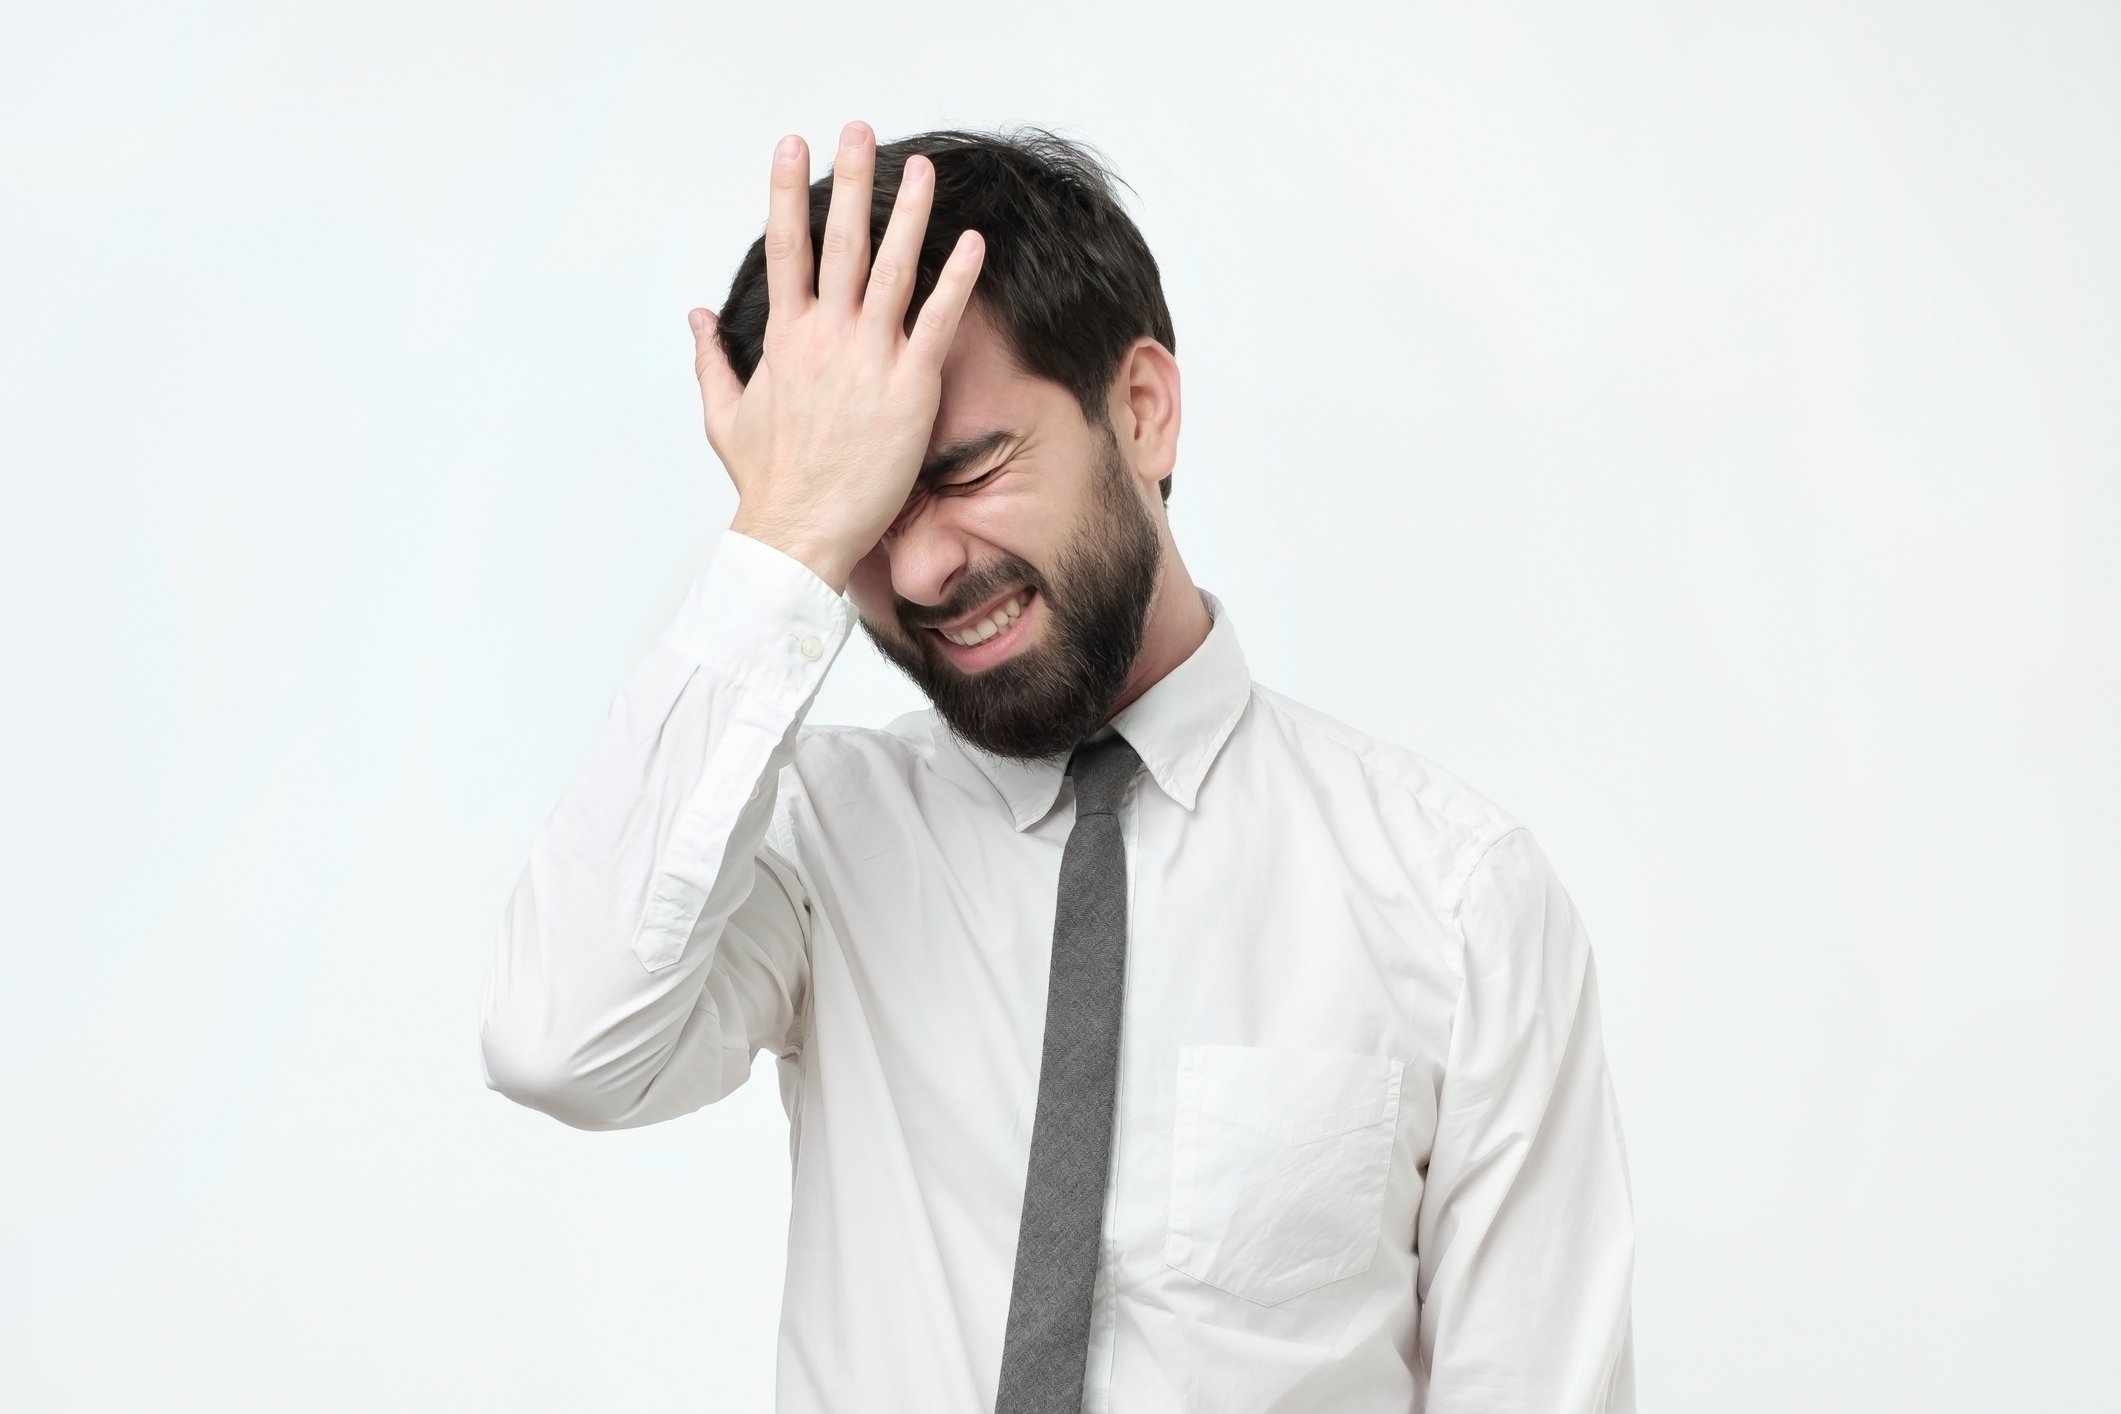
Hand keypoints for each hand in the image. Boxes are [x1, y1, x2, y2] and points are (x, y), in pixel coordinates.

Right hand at [688, 120, 985, 593]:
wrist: (798, 532)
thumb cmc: (768, 483)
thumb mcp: (724, 415)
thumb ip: (711, 358)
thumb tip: (696, 317)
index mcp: (784, 339)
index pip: (786, 249)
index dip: (787, 192)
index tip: (792, 146)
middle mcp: (825, 338)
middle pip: (840, 242)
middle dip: (849, 180)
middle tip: (858, 129)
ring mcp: (868, 359)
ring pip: (892, 269)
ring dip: (908, 213)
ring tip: (921, 169)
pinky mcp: (908, 388)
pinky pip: (936, 321)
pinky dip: (955, 280)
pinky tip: (970, 244)